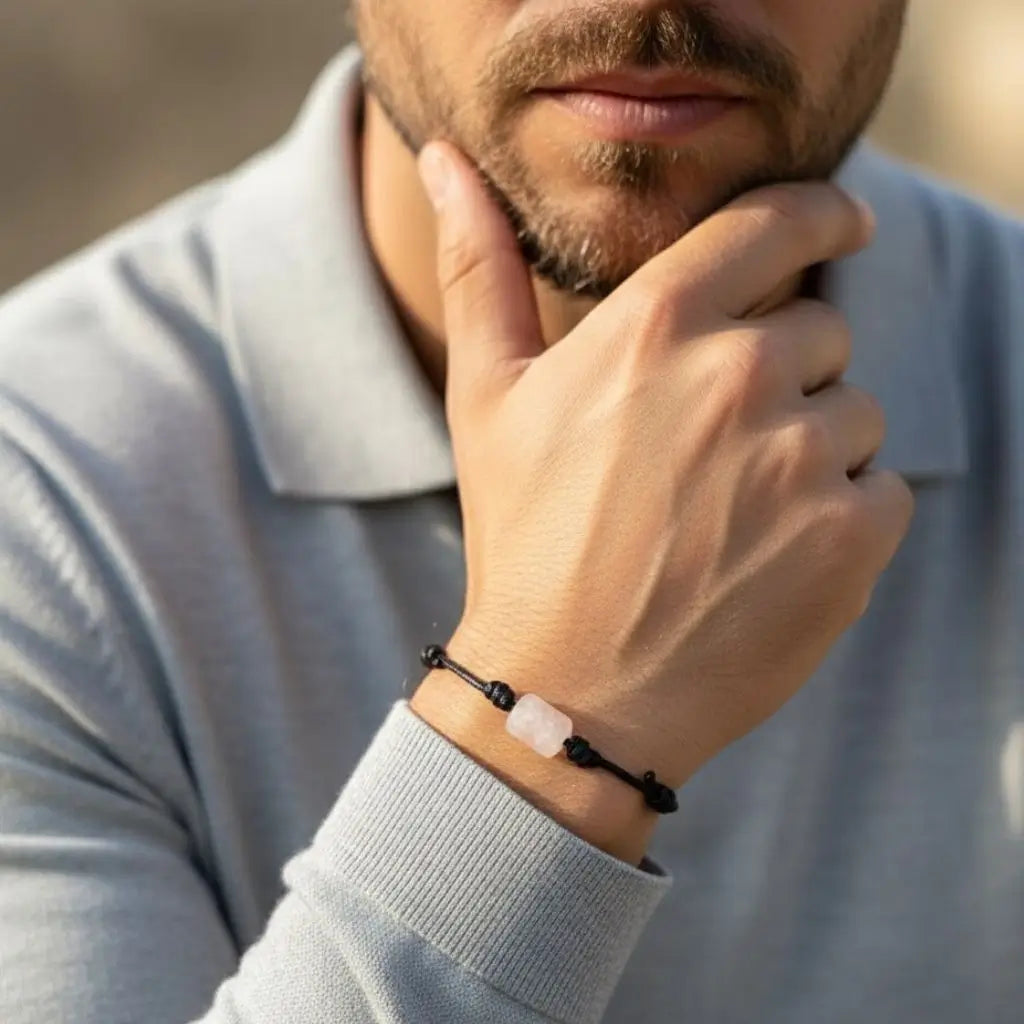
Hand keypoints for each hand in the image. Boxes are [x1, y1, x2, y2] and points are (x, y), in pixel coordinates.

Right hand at [413, 141, 913, 802]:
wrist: (569, 695)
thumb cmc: (523, 542)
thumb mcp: (485, 399)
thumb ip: (478, 270)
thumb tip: (443, 163)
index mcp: (656, 326)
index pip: (778, 222)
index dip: (822, 215)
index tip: (843, 226)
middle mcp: (740, 375)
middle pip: (819, 331)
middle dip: (780, 375)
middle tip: (709, 453)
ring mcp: (803, 458)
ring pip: (854, 414)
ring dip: (808, 450)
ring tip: (727, 517)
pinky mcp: (851, 537)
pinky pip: (880, 488)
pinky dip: (839, 517)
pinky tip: (765, 559)